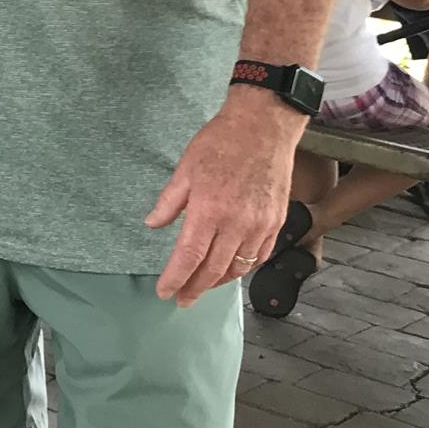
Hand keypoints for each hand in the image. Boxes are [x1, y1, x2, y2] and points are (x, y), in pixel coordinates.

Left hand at [146, 92, 303, 306]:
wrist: (262, 128)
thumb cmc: (220, 143)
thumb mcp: (185, 169)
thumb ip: (169, 202)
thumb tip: (153, 225)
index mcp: (209, 210)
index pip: (189, 257)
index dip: (175, 279)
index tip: (164, 292)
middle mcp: (237, 224)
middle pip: (213, 270)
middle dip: (194, 289)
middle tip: (181, 299)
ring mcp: (260, 225)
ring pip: (238, 267)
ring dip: (218, 282)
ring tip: (202, 287)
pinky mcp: (276, 222)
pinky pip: (259, 256)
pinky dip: (243, 267)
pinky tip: (230, 269)